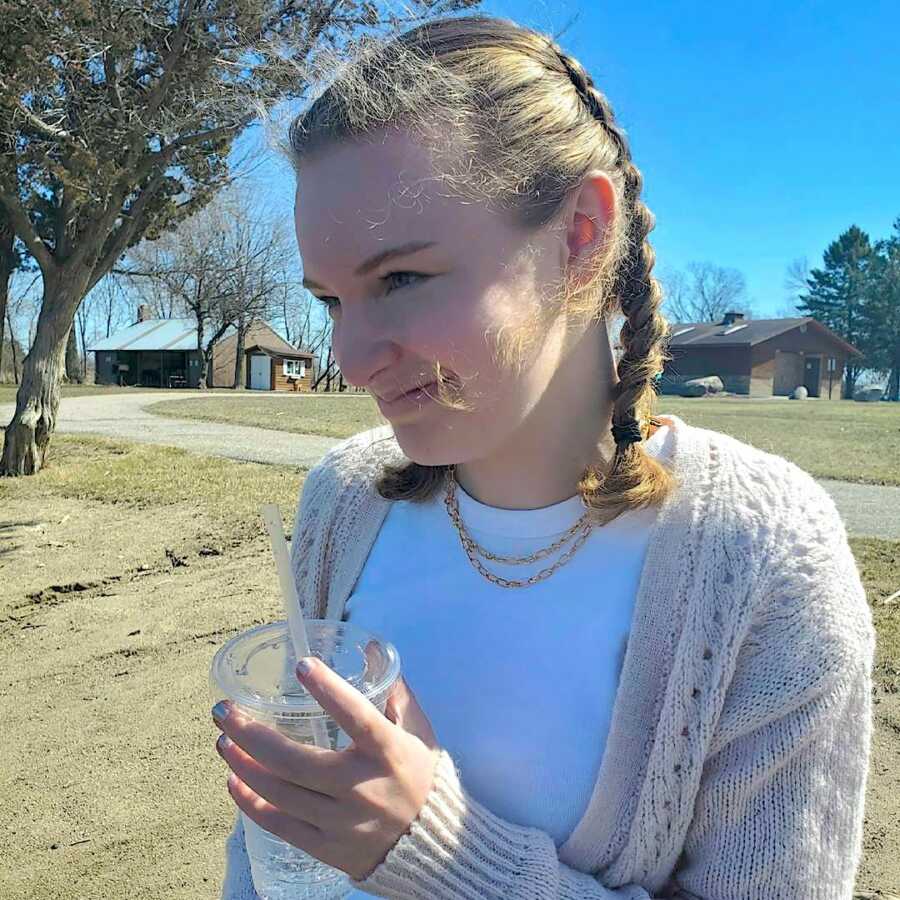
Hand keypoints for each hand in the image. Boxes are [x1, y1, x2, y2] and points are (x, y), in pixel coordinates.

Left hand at [212, 655, 439, 881]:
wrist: (433, 846)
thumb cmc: (422, 776)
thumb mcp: (418, 730)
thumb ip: (394, 689)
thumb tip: (368, 646)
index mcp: (387, 752)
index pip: (355, 717)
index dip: (328, 690)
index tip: (301, 665)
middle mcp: (361, 787)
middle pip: (293, 760)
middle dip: (249, 733)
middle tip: (223, 711)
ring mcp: (341, 822)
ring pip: (279, 792)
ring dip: (242, 763)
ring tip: (223, 740)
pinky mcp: (327, 848)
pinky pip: (279, 825)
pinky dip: (250, 803)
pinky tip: (234, 780)